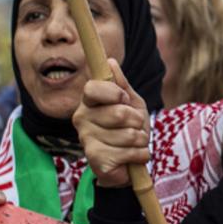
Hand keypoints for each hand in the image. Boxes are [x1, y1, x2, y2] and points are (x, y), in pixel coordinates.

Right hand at [74, 60, 149, 187]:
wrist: (129, 161)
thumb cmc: (129, 127)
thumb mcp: (130, 102)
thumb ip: (121, 84)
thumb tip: (110, 61)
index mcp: (88, 101)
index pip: (93, 88)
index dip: (115, 93)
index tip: (124, 100)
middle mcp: (81, 119)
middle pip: (119, 113)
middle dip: (138, 121)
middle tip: (135, 127)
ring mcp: (86, 140)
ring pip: (128, 135)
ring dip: (141, 140)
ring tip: (135, 143)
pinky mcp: (95, 160)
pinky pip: (129, 153)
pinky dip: (140, 155)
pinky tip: (133, 157)